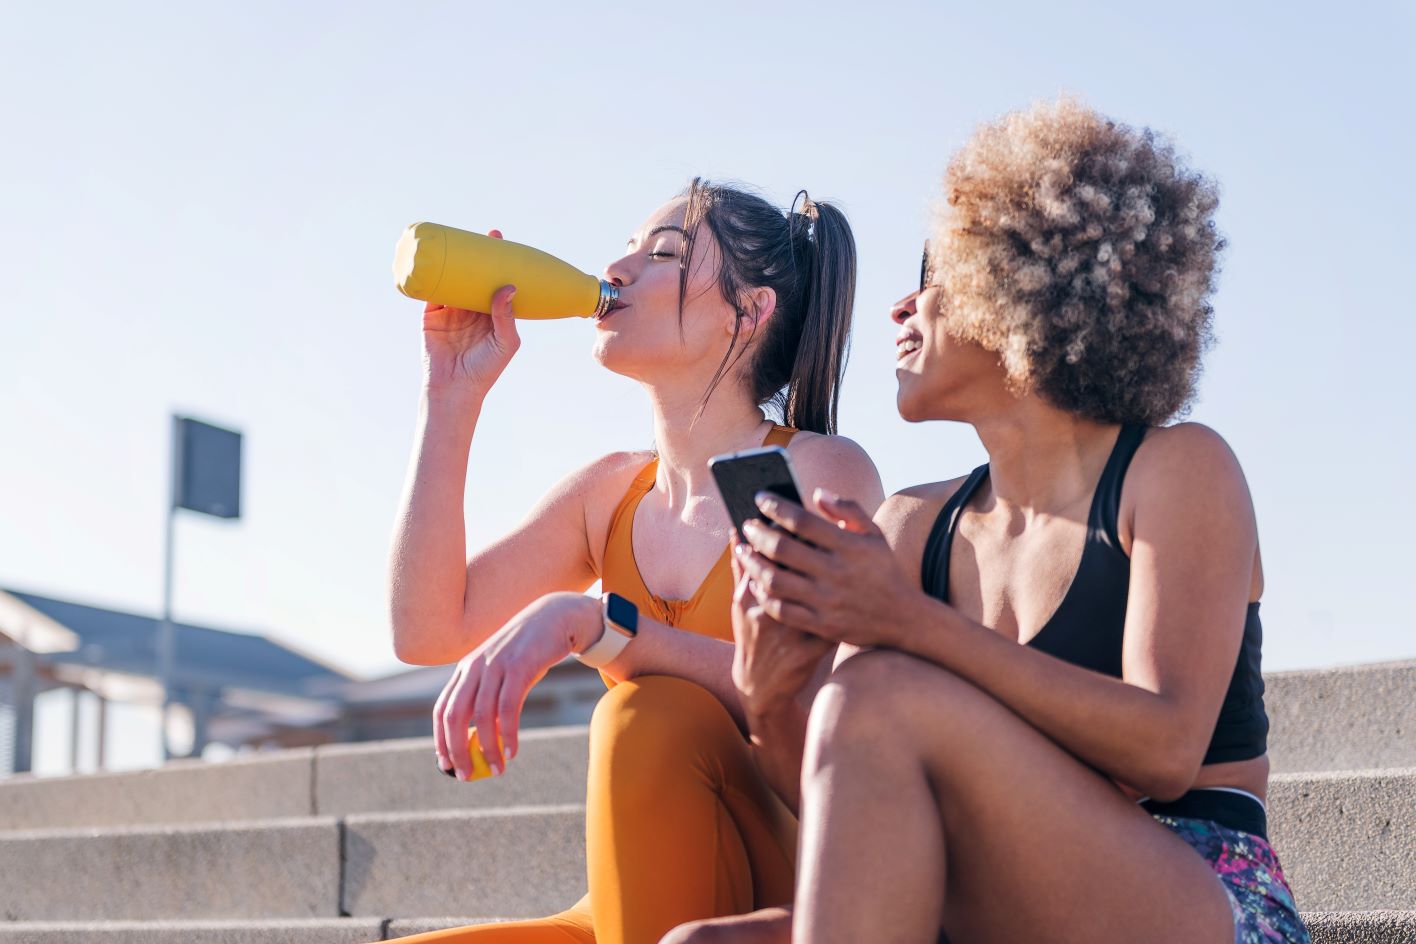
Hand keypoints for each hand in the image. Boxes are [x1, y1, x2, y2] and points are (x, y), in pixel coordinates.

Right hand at [421, 229, 521, 397]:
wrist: (455, 388)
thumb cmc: (486, 369)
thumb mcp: (505, 342)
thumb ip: (506, 316)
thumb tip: (508, 287)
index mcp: (492, 314)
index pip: (497, 282)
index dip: (500, 263)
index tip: (503, 244)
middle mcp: (472, 309)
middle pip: (476, 275)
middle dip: (480, 255)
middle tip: (488, 235)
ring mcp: (451, 310)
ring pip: (454, 279)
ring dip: (456, 261)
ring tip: (461, 240)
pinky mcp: (431, 314)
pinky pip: (432, 290)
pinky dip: (432, 275)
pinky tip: (434, 259)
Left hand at [432, 592, 596, 779]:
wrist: (555, 617)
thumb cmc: (529, 652)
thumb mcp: (502, 671)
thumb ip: (489, 698)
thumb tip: (481, 740)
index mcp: (466, 669)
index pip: (442, 709)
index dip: (441, 740)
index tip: (446, 765)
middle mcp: (475, 666)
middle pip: (455, 716)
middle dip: (457, 750)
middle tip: (467, 775)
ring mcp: (496, 665)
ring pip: (482, 715)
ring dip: (487, 748)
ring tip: (497, 769)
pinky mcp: (519, 666)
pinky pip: (508, 707)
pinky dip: (507, 733)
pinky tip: (512, 751)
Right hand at [729, 536, 835, 718]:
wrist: (760, 685)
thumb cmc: (751, 636)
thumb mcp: (739, 605)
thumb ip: (740, 569)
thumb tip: (737, 533)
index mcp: (749, 598)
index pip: (769, 557)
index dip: (786, 536)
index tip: (799, 524)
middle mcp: (767, 614)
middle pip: (794, 573)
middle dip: (812, 551)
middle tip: (824, 536)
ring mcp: (788, 635)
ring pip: (816, 597)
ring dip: (830, 576)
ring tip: (839, 560)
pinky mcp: (808, 653)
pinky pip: (831, 624)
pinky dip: (844, 608)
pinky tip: (854, 593)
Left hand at [736, 488, 917, 648]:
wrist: (903, 619)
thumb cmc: (883, 569)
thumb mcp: (874, 534)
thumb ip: (848, 509)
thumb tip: (817, 493)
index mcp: (849, 546)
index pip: (803, 521)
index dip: (776, 507)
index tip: (760, 498)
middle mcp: (837, 573)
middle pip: (783, 549)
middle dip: (757, 533)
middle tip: (747, 524)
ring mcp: (828, 601)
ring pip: (776, 580)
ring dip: (752, 563)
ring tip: (743, 550)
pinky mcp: (822, 625)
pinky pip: (781, 609)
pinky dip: (763, 594)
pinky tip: (755, 581)